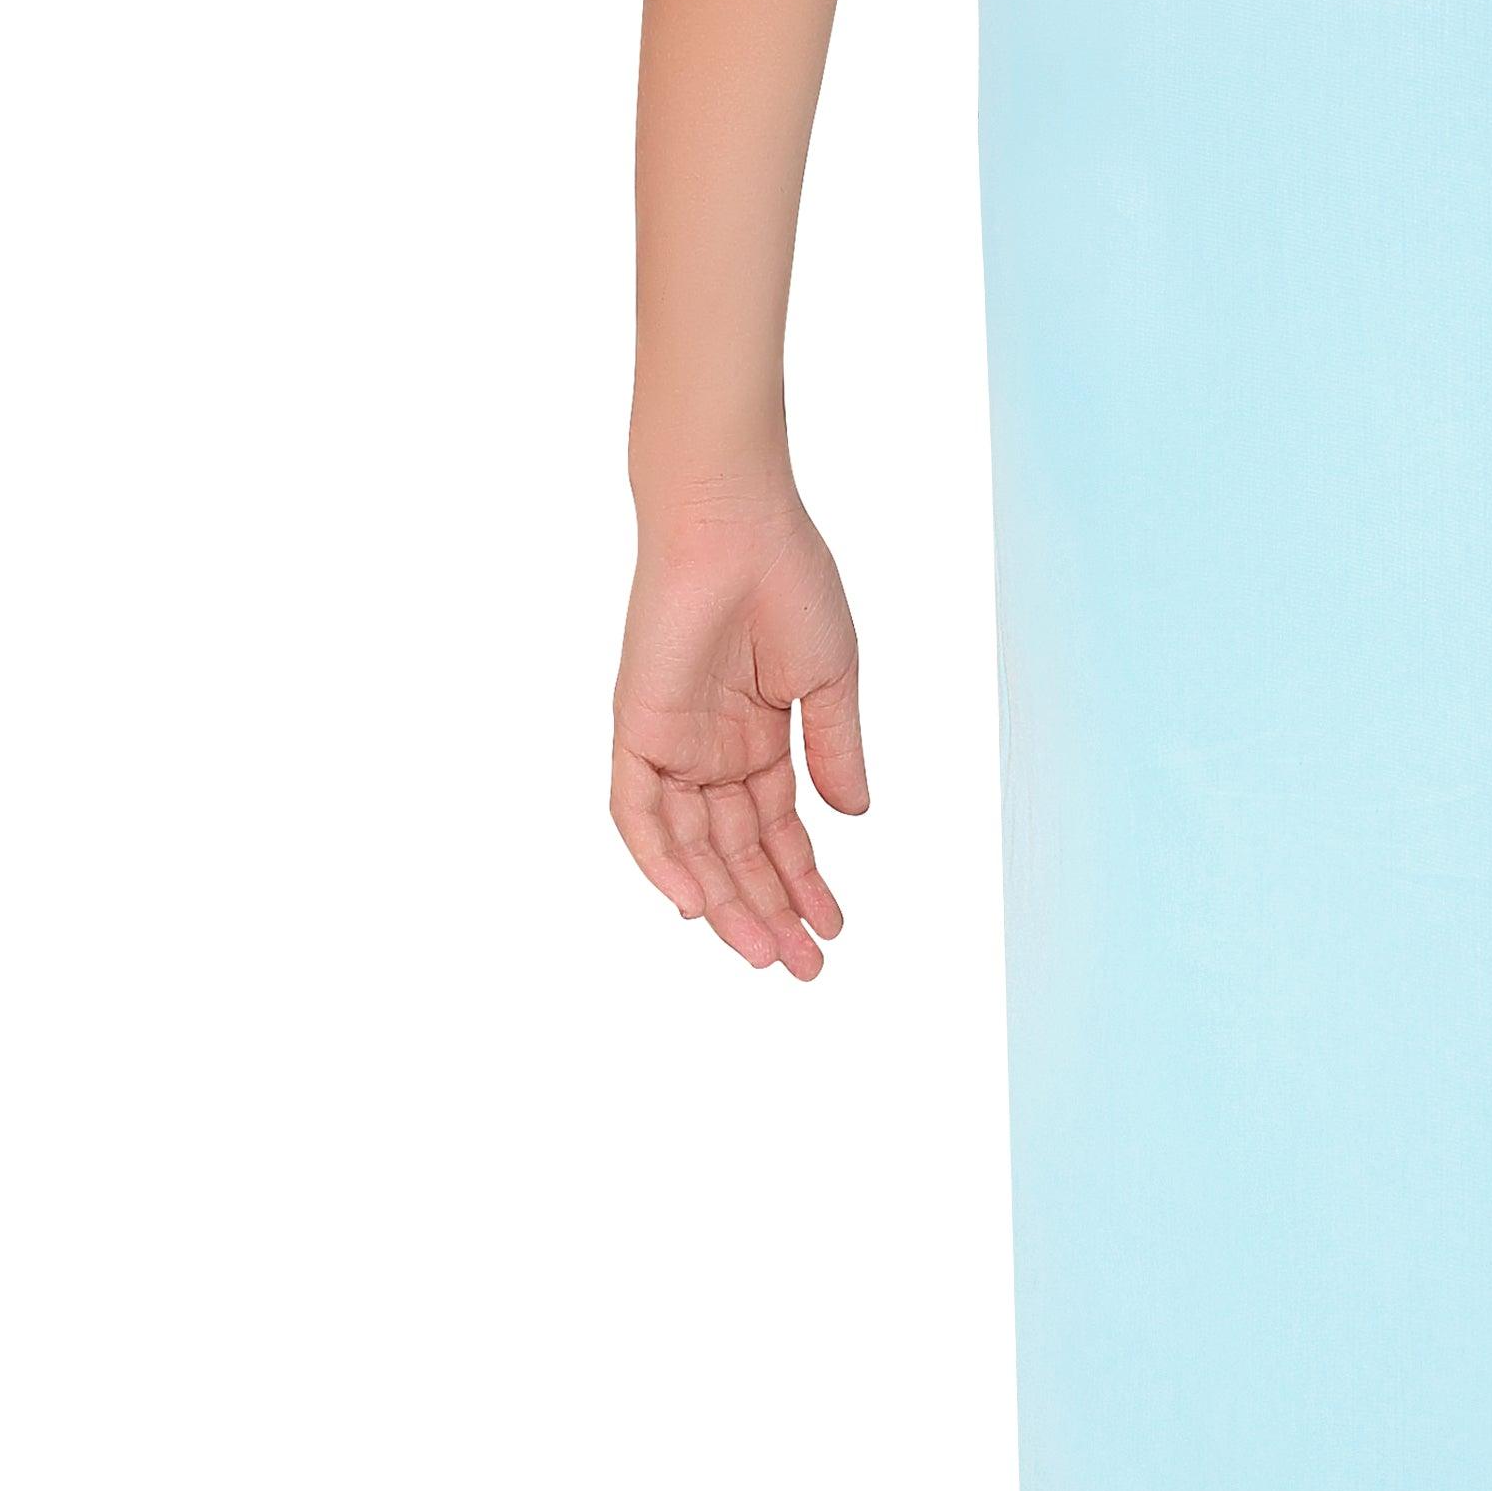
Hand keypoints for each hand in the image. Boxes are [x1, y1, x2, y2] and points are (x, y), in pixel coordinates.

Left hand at [609, 485, 870, 978]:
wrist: (736, 523)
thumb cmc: (788, 580)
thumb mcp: (829, 681)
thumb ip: (836, 752)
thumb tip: (854, 820)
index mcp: (758, 736)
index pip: (776, 829)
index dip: (804, 880)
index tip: (835, 928)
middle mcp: (711, 750)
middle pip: (735, 851)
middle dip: (769, 910)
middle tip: (804, 967)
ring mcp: (672, 744)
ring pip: (690, 847)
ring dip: (724, 903)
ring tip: (765, 953)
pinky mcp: (637, 731)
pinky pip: (637, 813)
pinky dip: (659, 861)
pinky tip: (695, 907)